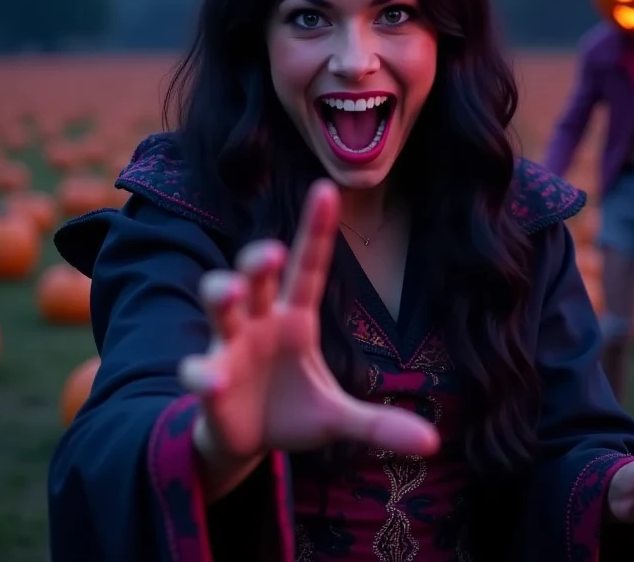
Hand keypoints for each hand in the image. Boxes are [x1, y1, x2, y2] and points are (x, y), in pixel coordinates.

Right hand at [179, 179, 439, 464]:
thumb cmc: (292, 411)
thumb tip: (433, 444)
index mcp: (296, 318)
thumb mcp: (338, 418)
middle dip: (259, 260)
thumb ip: (378, 425)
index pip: (310, 265)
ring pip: (220, 306)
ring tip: (231, 293)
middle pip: (257, 276)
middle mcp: (260, 321)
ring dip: (222, 294)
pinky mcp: (209, 380)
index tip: (326, 188)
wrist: (246, 442)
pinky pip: (200, 369)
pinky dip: (204, 373)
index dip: (317, 229)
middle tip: (272, 254)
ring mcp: (230, 346)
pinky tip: (214, 381)